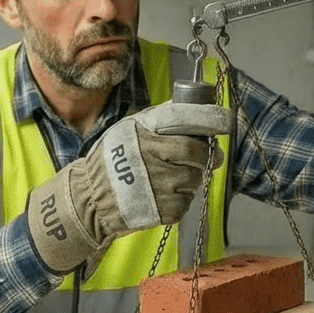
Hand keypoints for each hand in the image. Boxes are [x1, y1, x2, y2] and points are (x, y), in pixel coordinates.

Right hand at [25, 101, 232, 273]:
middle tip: (206, 156)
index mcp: (144, 135)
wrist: (90, 200)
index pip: (186, 122)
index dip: (209, 120)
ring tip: (172, 177)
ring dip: (192, 177)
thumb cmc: (110, 162)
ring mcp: (159, 187)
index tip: (224, 121)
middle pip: (196, 154)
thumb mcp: (127, 131)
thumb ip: (156, 118)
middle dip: (206, 155)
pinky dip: (181, 198)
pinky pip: (186, 201)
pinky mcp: (162, 210)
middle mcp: (153, 158)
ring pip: (194, 179)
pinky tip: (164, 194)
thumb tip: (182, 102)